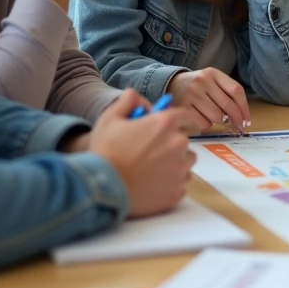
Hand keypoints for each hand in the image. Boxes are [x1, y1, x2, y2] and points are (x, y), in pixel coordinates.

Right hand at [83, 89, 198, 217]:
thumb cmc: (106, 151)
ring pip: (185, 164)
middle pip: (184, 142)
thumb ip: (126, 102)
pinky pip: (180, 185)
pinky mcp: (177, 192)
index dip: (180, 120)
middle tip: (151, 151)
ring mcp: (180, 170)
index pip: (185, 116)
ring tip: (151, 170)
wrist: (102, 188)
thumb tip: (134, 95)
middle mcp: (178, 145)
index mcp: (165, 124)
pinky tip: (152, 185)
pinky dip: (170, 185)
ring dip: (174, 164)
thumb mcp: (110, 119)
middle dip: (171, 144)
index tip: (177, 125)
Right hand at [168, 68, 250, 133]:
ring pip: (217, 116)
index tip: (247, 120)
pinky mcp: (183, 107)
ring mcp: (192, 93)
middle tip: (238, 126)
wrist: (171, 84)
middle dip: (236, 119)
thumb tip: (242, 118)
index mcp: (213, 73)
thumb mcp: (211, 81)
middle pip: (228, 105)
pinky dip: (206, 125)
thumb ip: (226, 94)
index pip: (236, 90)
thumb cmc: (197, 86)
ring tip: (211, 116)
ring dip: (218, 121)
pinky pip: (204, 123)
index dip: (244, 108)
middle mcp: (202, 81)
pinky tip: (201, 118)